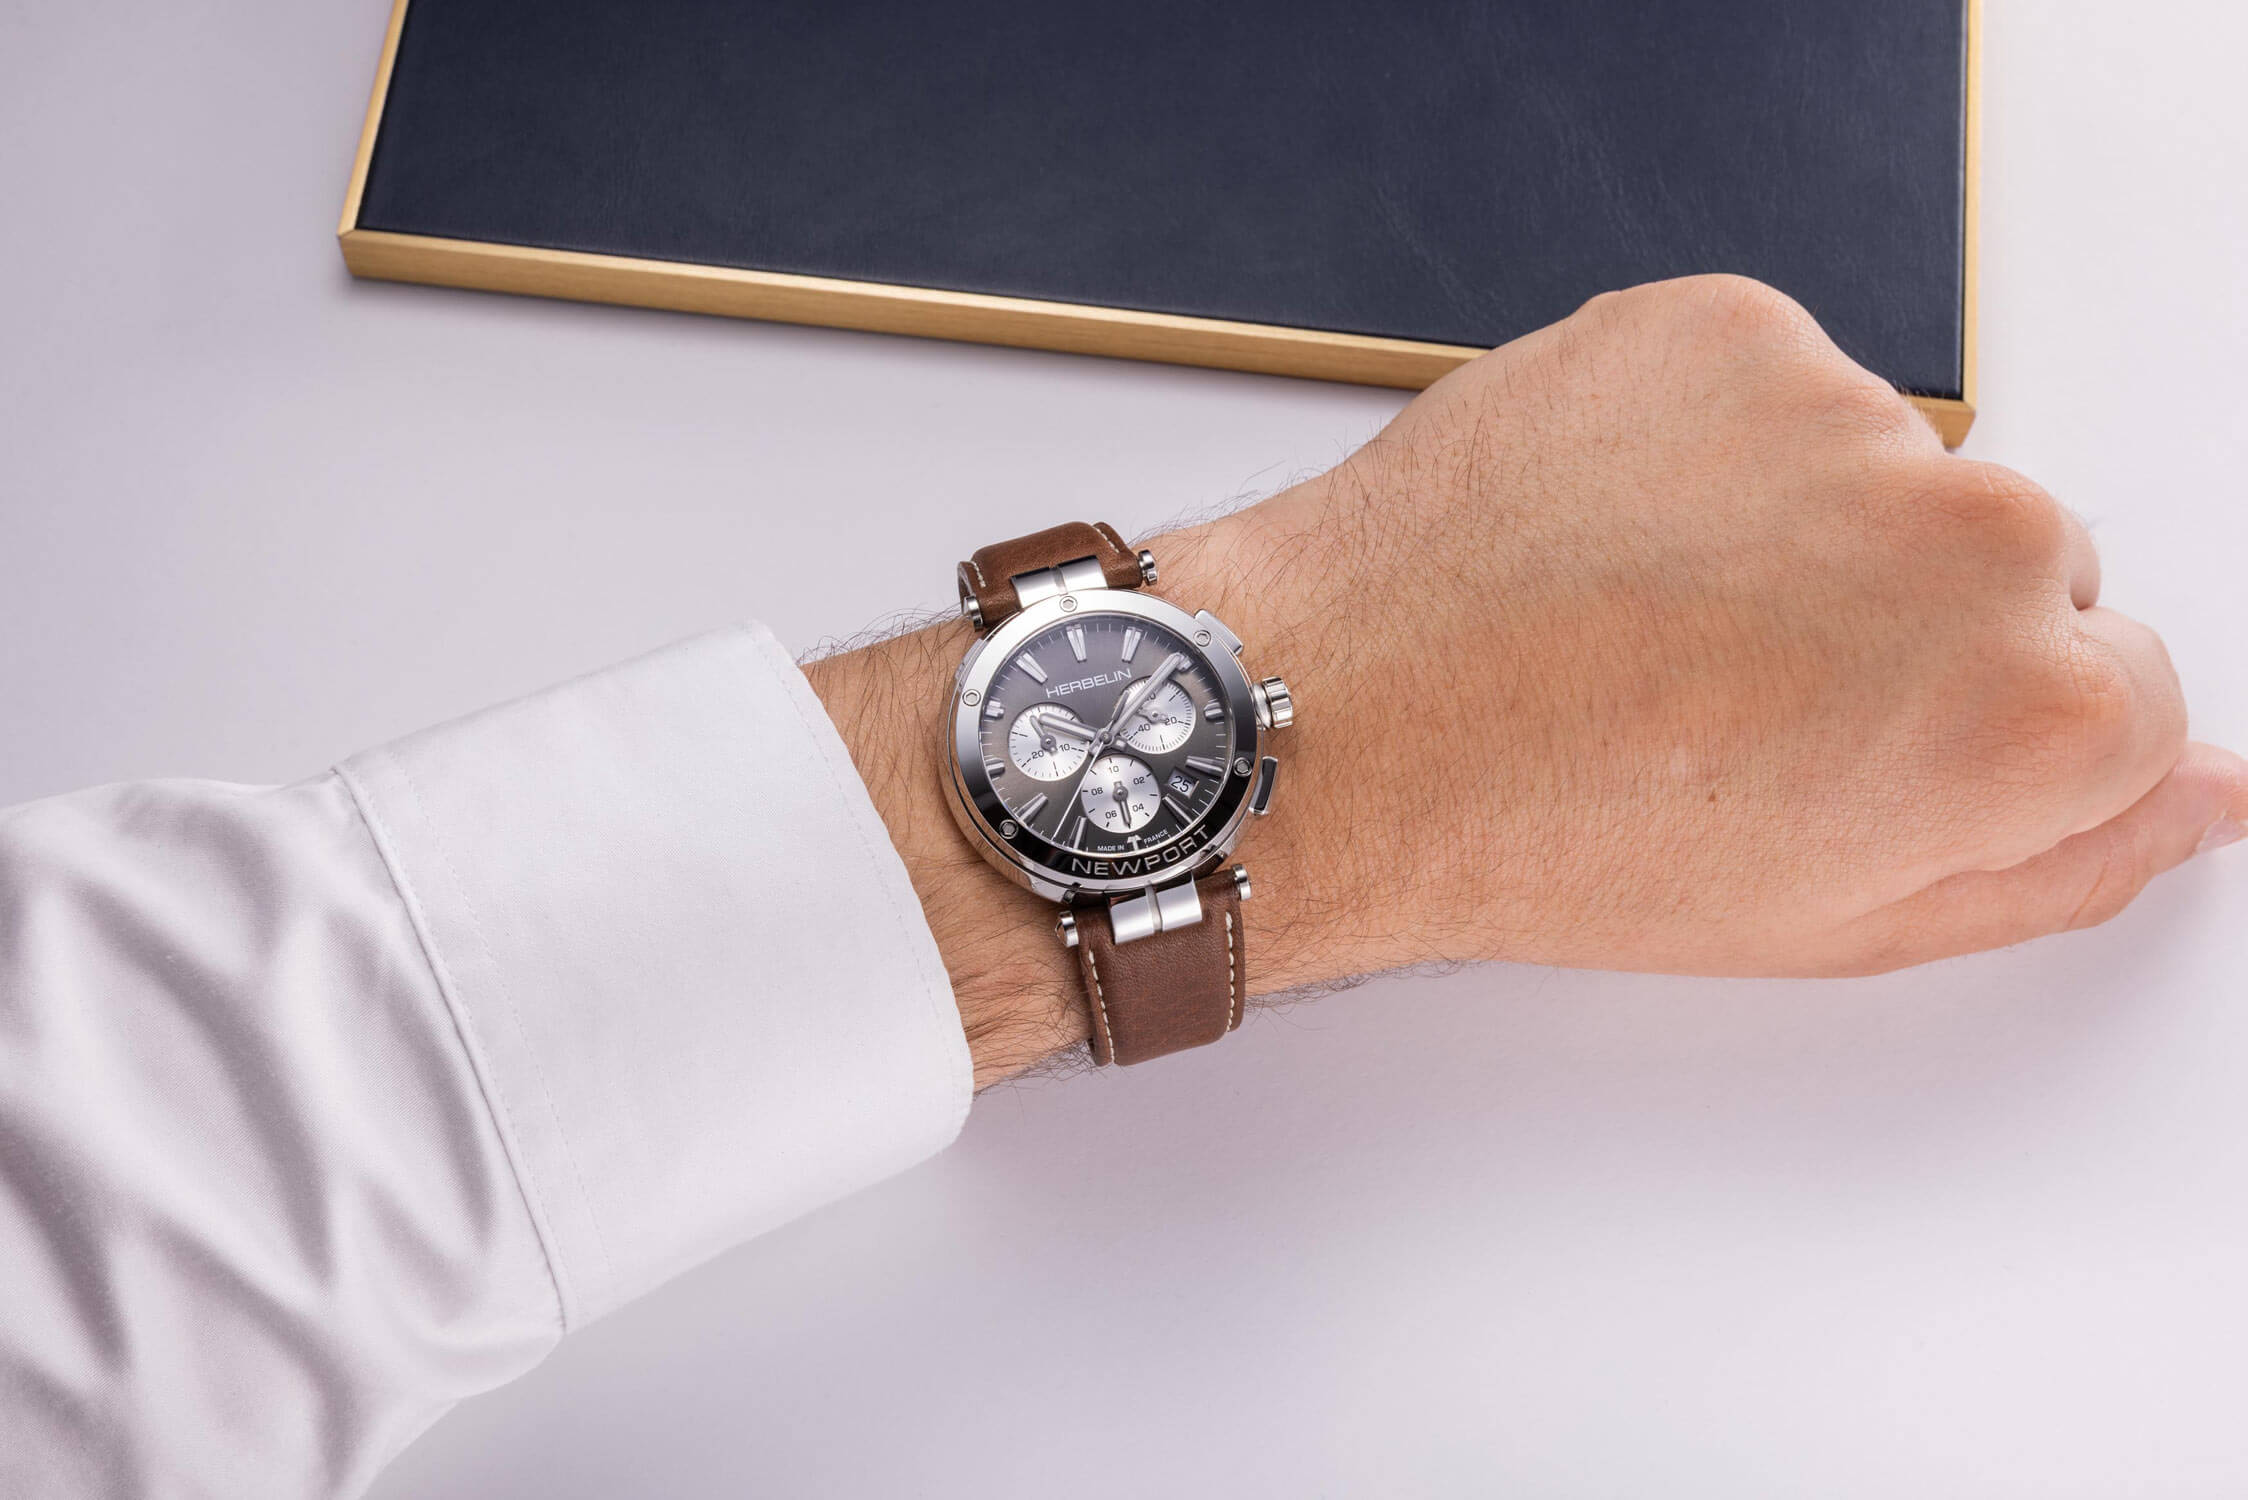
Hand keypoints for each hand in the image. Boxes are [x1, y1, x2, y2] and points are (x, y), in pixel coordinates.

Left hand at [809, 275, 2246, 1084]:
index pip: (2128, 687)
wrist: (1351, 715)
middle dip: (1908, 623)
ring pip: (1885, 469)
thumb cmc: (1549, 832)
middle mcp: (1974, 537)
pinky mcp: (1730, 328)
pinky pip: (1775, 389)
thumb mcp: (1830, 918)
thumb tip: (2185, 789)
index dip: (1985, 731)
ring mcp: (1847, 415)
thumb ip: (2052, 854)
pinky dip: (1711, 446)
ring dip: (1803, 526)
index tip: (1875, 744)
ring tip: (1651, 615)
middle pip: (2021, 563)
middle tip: (1744, 692)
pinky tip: (1612, 534)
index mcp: (2029, 711)